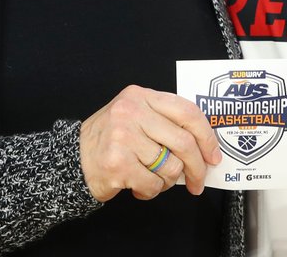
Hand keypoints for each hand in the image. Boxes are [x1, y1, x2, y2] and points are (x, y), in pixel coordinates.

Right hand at [79, 85, 221, 202]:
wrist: (73, 159)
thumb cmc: (109, 140)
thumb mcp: (135, 116)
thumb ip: (164, 122)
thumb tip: (203, 148)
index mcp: (141, 96)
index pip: (187, 111)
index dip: (206, 136)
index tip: (213, 155)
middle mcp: (132, 112)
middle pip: (184, 142)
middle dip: (197, 167)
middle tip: (198, 182)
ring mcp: (124, 137)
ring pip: (170, 167)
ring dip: (167, 181)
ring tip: (153, 178)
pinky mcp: (118, 163)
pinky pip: (153, 184)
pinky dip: (151, 191)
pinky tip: (138, 185)